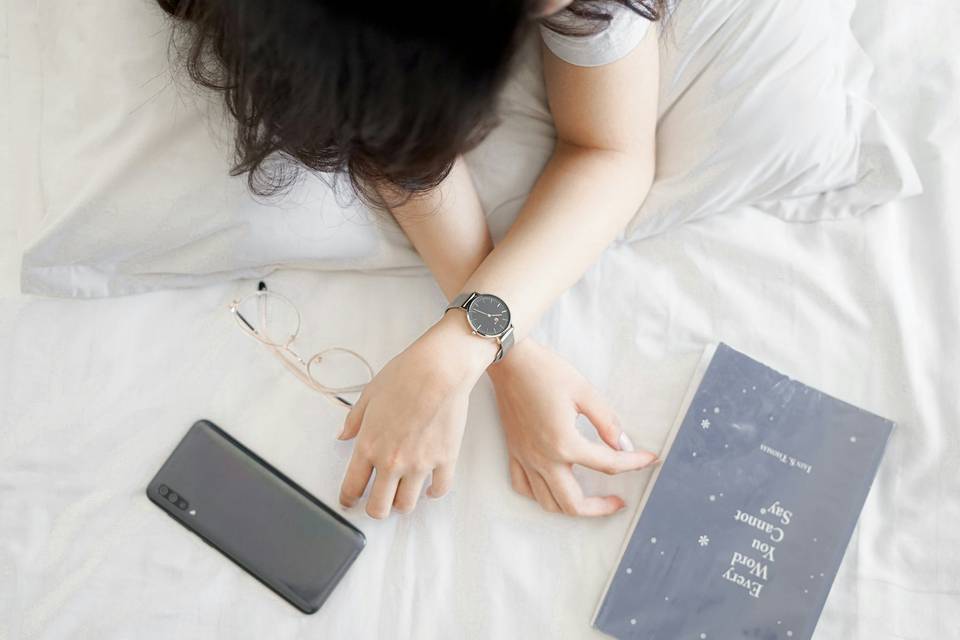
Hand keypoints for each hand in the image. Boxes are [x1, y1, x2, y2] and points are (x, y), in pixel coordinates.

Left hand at [337, 311, 495, 517]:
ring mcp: (420, 464)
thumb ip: (354, 420)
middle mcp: (392, 462)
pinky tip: (429, 488)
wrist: (439, 370)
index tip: (350, 501)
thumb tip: (343, 435)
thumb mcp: (369, 395)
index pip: (353, 487)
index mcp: (369, 446)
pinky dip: (433, 493)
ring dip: (402, 504)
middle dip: (375, 510)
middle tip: (377, 504)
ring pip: (407, 504)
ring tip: (402, 496)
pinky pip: (439, 489)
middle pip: (379, 507)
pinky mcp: (445, 460)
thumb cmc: (404, 376)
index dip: (349, 499)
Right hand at [487, 339, 659, 515]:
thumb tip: (624, 445)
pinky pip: (523, 487)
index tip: (648, 459)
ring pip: (548, 503)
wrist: (510, 362)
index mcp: (564, 443)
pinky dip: (539, 495)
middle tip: (618, 501)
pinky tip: (553, 488)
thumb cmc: (545, 371)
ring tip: (589, 501)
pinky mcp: (514, 452)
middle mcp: (543, 458)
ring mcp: (526, 458)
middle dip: (601, 508)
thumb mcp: (584, 391)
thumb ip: (607, 422)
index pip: (608, 464)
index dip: (633, 463)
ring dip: (571, 508)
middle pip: (574, 503)